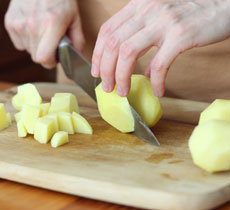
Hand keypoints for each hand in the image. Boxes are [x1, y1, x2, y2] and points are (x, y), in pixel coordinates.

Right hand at [4, 0, 84, 68]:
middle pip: (36, 57)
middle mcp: (33, 25)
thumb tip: (77, 56)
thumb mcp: (75, 18)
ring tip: (44, 34)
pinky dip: (27, 41)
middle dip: (46, 55)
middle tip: (52, 45)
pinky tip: (34, 30)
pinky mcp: (10, 21)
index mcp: (51, 25)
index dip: (51, 62)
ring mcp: (19, 23)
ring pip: (28, 50)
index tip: (56, 57)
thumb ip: (78, 40)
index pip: (44, 58)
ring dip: (37, 47)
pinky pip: (19, 43)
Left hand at [91, 0, 229, 96]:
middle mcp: (148, 10)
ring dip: (122, 77)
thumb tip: (141, 69)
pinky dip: (156, 81)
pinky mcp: (181, 35)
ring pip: (128, 53)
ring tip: (122, 92)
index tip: (97, 71)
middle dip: (106, 70)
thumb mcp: (161, 16)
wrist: (223, 3)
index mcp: (139, 5)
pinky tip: (158, 91)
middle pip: (114, 43)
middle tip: (106, 87)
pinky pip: (160, 64)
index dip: (98, 53)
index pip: (108, 30)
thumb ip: (144, 36)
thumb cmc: (192, 11)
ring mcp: (164, 21)